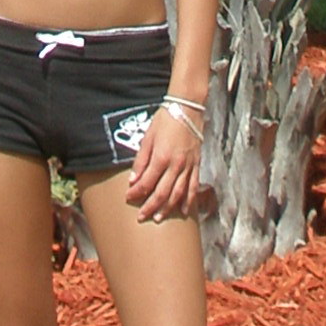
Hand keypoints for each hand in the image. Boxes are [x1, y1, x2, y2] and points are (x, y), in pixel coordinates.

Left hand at [125, 100, 205, 221]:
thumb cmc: (165, 119)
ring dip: (168, 208)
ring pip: (178, 194)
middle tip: (142, 217)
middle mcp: (176, 165)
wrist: (187, 108)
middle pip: (162, 193)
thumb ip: (141, 160)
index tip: (128, 198)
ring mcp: (188, 166)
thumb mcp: (148, 136)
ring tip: (158, 218)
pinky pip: (193, 186)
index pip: (147, 182)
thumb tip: (132, 180)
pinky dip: (189, 200)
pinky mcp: (196, 164)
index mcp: (161, 157)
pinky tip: (185, 211)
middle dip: (150, 206)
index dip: (136, 193)